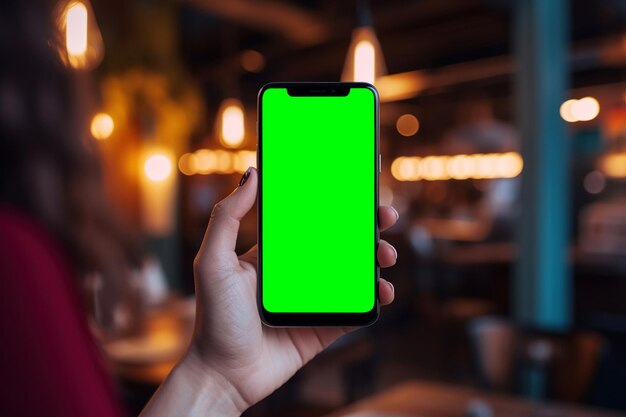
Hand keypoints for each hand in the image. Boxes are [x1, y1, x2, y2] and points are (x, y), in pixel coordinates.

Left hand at [186, 167, 397, 413]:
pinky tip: (382, 290)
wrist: (225, 374)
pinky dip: (375, 297)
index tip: (357, 185)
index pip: (311, 218)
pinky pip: (357, 307)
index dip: (335, 202)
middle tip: (385, 215)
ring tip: (386, 255)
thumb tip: (251, 173)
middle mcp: (298, 271)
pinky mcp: (326, 325)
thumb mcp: (213, 260)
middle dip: (366, 226)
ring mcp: (314, 298)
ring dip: (376, 258)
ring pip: (354, 271)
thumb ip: (227, 216)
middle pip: (340, 241)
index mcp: (276, 252)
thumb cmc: (214, 317)